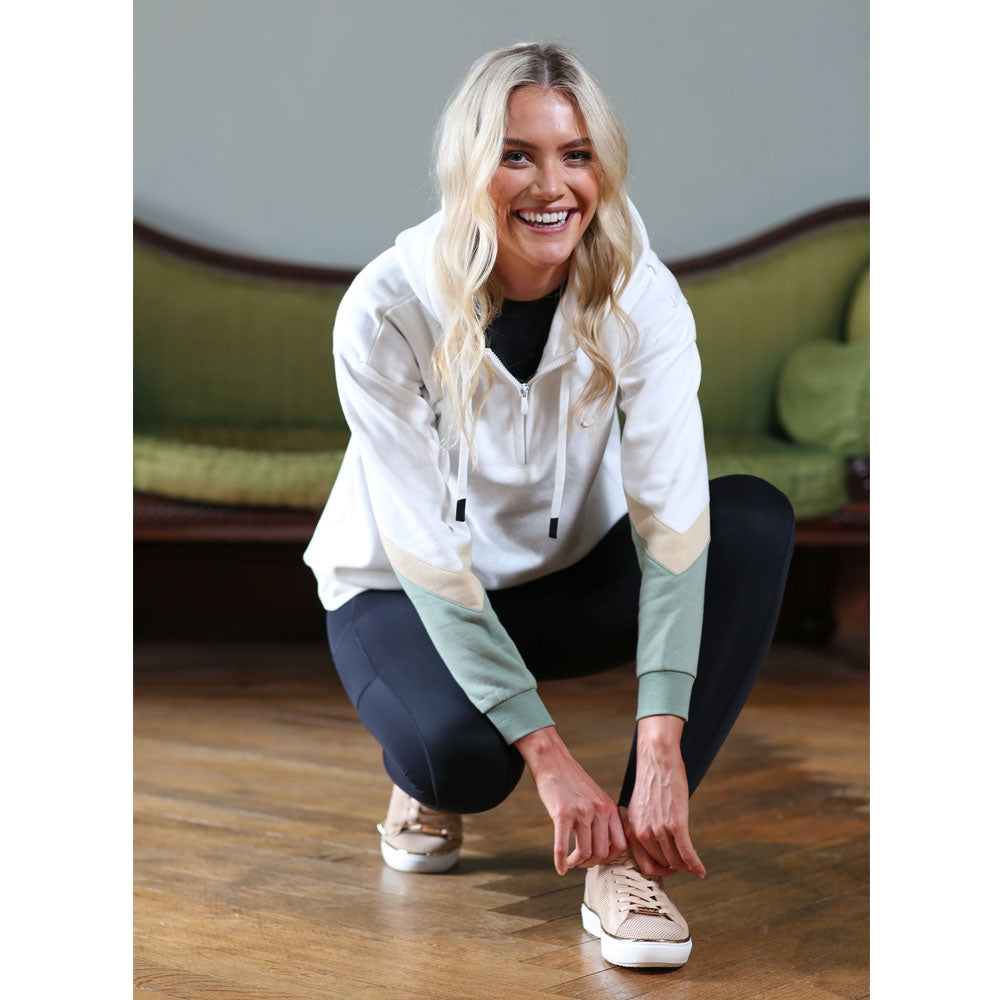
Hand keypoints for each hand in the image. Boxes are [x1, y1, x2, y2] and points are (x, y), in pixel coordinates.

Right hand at [515, 726, 627, 875]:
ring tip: (570, 862)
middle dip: (591, 863)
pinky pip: (562, 846)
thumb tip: (606, 847)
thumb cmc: (572, 781)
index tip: (599, 860)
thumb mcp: (597, 797)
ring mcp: (581, 812)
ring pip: (585, 852)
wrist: (553, 760)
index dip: (610, 858)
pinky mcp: (561, 813)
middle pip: (602, 852)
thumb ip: (604, 818)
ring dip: (576, 863)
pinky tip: (559, 868)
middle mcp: (599, 810)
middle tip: (581, 862)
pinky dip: (560, 861)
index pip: (620, 845)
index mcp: (610, 808)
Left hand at [624, 715, 705, 879]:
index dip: (658, 871)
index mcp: (631, 829)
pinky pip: (686, 853)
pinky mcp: (676, 823)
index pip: (643, 865)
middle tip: (683, 865)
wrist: (657, 760)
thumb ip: (642, 828)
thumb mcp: (639, 808)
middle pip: (661, 865)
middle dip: (674, 868)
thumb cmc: (651, 781)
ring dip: (686, 867)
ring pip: (675, 861)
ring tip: (693, 866)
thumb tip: (654, 847)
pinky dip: (695, 865)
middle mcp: (642, 832)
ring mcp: (658, 829)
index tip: (668, 868)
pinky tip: (701, 871)